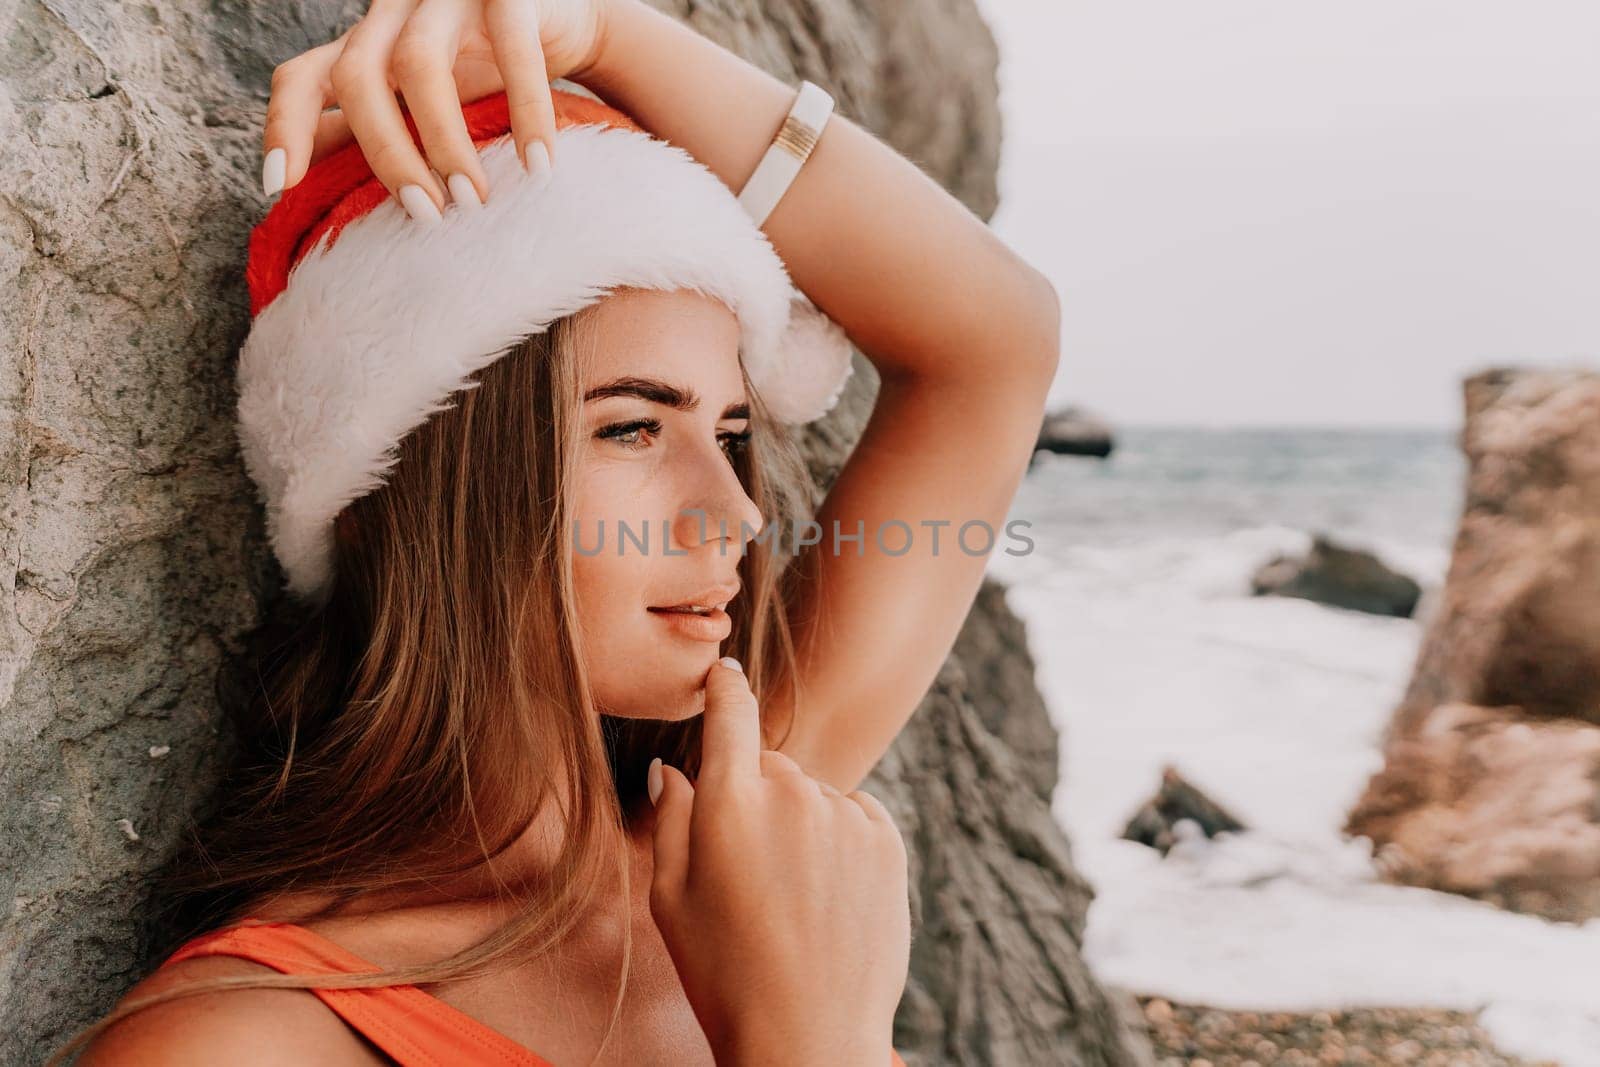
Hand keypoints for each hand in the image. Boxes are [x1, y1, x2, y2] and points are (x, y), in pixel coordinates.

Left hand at [261, 0, 616, 209]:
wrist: (568, 26)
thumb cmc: (487, 75)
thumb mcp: (422, 108)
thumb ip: (375, 136)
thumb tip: (313, 194)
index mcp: (364, 45)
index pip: (300, 77)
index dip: (283, 127)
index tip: (281, 186)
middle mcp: (394, 15)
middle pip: (357, 76)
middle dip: (383, 153)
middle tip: (424, 215)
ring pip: (419, 62)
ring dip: (442, 140)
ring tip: (473, 200)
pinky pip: (512, 50)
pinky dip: (525, 113)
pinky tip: (538, 166)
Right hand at [646, 659, 910, 1064]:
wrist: (809, 1036)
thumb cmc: (724, 974)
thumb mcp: (670, 899)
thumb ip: (671, 821)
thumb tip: (672, 770)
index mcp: (729, 803)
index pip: (730, 715)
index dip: (725, 688)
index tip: (725, 673)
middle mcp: (792, 795)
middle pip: (769, 766)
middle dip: (755, 795)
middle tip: (745, 868)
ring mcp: (845, 816)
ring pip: (813, 795)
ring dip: (800, 824)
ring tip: (790, 898)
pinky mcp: (887, 841)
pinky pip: (854, 815)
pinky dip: (839, 839)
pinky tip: (825, 895)